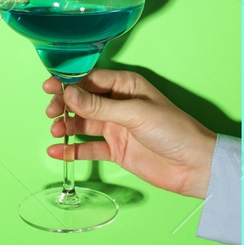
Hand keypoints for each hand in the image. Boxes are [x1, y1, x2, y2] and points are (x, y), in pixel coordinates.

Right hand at [43, 70, 216, 198]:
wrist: (194, 165)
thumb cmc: (174, 131)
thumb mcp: (135, 113)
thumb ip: (100, 106)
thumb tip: (69, 93)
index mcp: (128, 86)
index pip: (91, 79)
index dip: (69, 82)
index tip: (49, 87)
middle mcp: (120, 105)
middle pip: (82, 101)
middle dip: (64, 104)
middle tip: (52, 112)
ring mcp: (117, 128)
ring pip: (82, 124)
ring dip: (66, 126)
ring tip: (55, 131)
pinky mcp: (116, 150)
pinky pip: (88, 148)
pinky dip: (72, 150)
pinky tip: (57, 151)